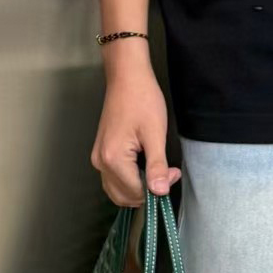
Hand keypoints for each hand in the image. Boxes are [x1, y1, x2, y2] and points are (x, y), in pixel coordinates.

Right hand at [91, 66, 181, 206]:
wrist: (127, 76)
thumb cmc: (142, 99)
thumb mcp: (155, 133)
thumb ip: (157, 166)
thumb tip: (160, 192)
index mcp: (113, 159)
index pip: (136, 192)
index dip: (157, 188)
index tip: (173, 172)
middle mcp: (100, 162)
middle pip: (124, 195)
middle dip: (149, 189)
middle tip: (168, 172)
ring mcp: (98, 157)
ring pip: (118, 189)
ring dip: (139, 186)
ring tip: (158, 168)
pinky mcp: (101, 152)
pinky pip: (114, 177)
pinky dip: (130, 179)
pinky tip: (145, 165)